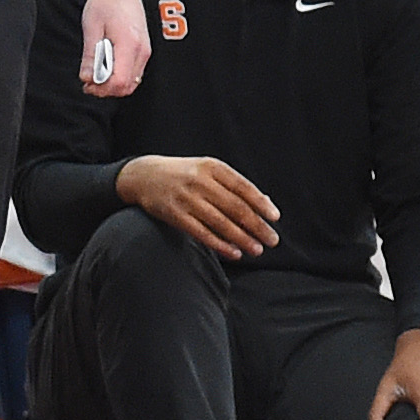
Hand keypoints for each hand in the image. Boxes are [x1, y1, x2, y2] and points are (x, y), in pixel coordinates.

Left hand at [82, 0, 150, 95]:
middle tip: (89, 82)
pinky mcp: (143, 49)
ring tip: (96, 75)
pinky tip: (106, 68)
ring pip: (132, 82)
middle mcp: (141, 49)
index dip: (101, 88)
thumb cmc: (107, 2)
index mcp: (129, 44)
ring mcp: (145, 50)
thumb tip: (87, 78)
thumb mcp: (91, 28)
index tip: (87, 83)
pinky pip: (134, 73)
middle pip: (127, 86)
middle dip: (106, 90)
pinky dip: (120, 77)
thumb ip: (90, 56)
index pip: (119, 81)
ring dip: (113, 84)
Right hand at [120, 154, 281, 256]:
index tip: (275, 217)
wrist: (145, 176)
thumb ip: (234, 185)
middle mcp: (202, 181)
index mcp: (214, 167)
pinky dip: (220, 244)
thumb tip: (265, 202)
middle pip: (235, 207)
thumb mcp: (208, 170)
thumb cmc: (185, 174)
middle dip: (256, 225)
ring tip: (257, 249)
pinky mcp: (174, 215)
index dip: (261, 203)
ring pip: (220, 222)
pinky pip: (201, 233)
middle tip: (272, 240)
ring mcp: (187, 198)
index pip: (243, 187)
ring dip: (242, 238)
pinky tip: (234, 252)